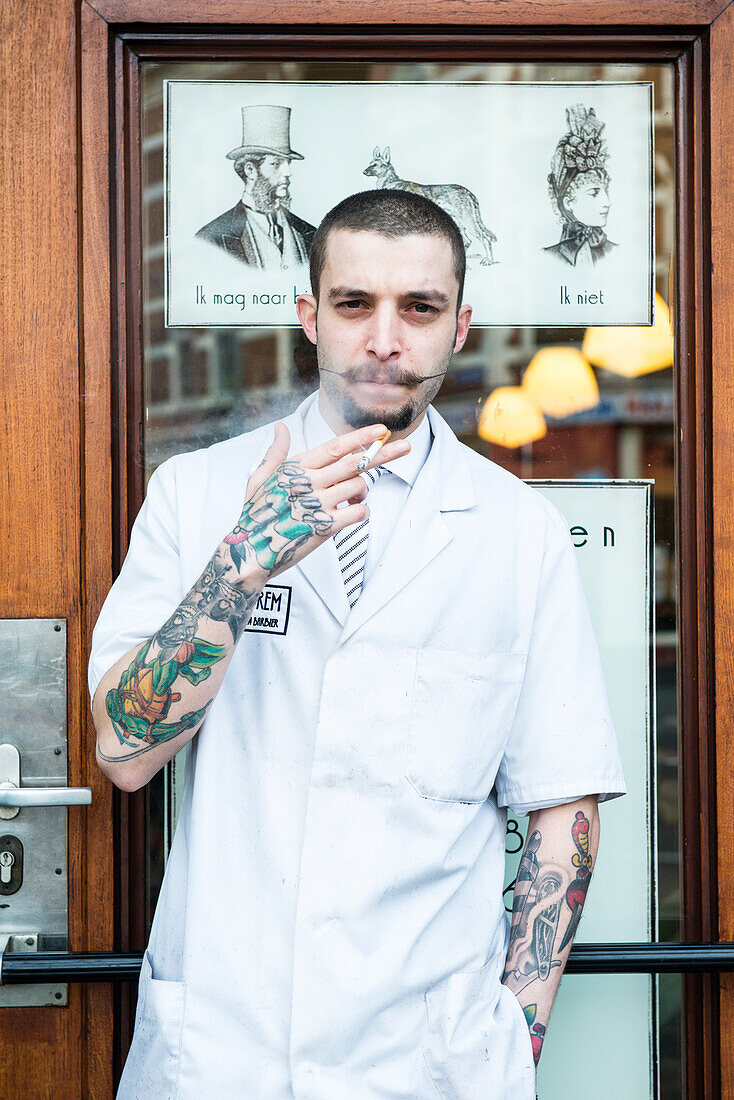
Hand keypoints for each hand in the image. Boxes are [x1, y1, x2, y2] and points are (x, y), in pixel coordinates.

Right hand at [224, 422, 408, 585]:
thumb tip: (280, 427)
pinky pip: (358, 513)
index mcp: (296, 468)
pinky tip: (352, 514)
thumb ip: (275, 452)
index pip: (335, 447)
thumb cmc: (255, 514)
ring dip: (362, 493)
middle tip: (406, 447)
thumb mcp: (259, 478)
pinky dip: (361, 512)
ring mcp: (317, 504)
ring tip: (351, 500)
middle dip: (384, 453)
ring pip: (358, 487)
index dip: (361, 437)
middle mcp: (309, 482)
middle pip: (355, 463)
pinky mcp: (324, 527)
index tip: (381, 431)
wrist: (249, 551)